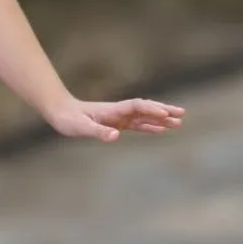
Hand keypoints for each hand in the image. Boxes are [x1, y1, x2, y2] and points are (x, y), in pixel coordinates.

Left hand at [48, 95, 184, 141]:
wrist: (60, 113)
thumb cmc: (69, 119)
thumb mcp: (81, 127)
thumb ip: (98, 132)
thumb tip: (116, 136)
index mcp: (113, 110)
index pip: (137, 107)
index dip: (151, 110)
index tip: (165, 115)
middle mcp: (119, 112)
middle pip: (145, 108)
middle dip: (163, 110)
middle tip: (182, 114)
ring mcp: (119, 117)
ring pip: (144, 116)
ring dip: (160, 118)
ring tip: (179, 122)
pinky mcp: (116, 123)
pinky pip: (137, 124)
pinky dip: (150, 126)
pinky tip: (161, 129)